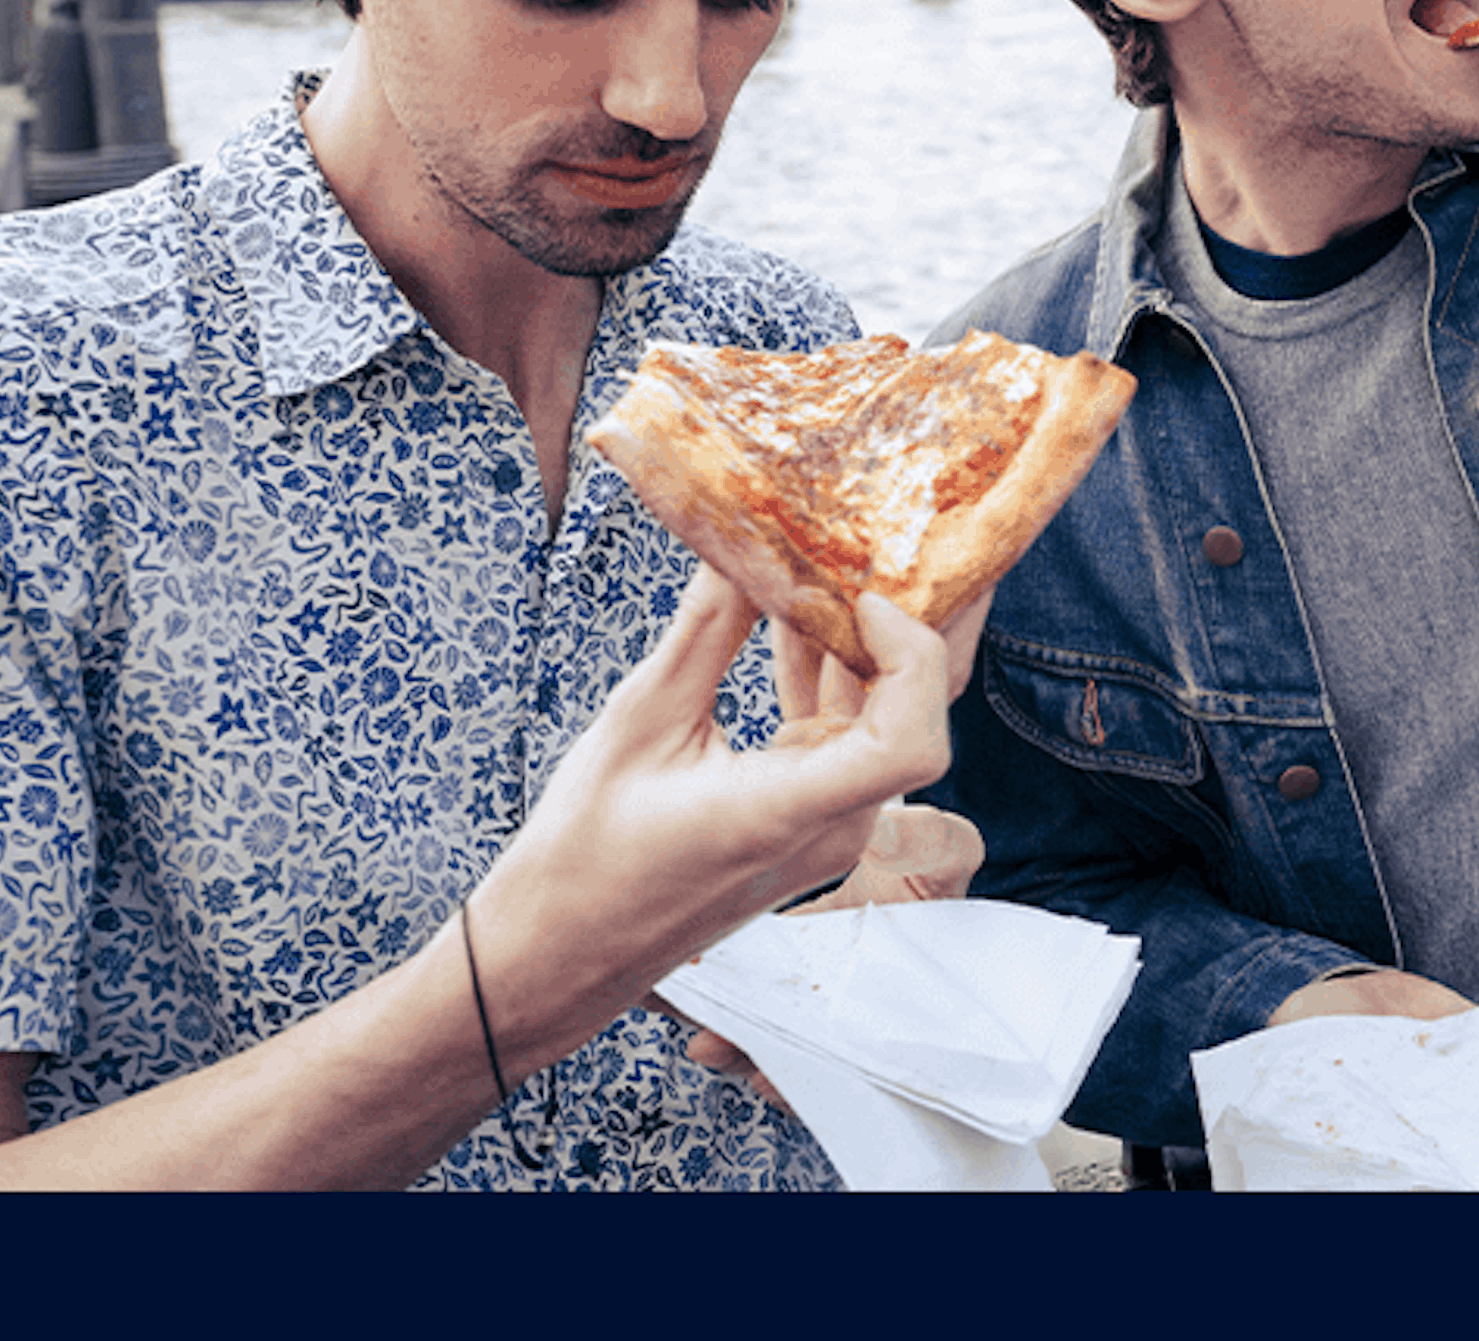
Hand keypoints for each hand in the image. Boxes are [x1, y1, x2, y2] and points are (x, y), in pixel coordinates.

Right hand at [471, 572, 954, 1074]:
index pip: (912, 740)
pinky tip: (797, 616)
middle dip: (913, 614)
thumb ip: (707, 630)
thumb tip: (744, 539)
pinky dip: (833, 672)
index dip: (912, 655)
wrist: (562, 949)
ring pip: (885, 714)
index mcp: (793, 813)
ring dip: (865, 636)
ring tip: (841, 552)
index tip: (863, 593)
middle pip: (916, 709)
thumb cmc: (586, 854)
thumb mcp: (641, 722)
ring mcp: (830, 826)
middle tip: (895, 530)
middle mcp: (834, 826)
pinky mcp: (813, 818)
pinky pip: (848, 733)